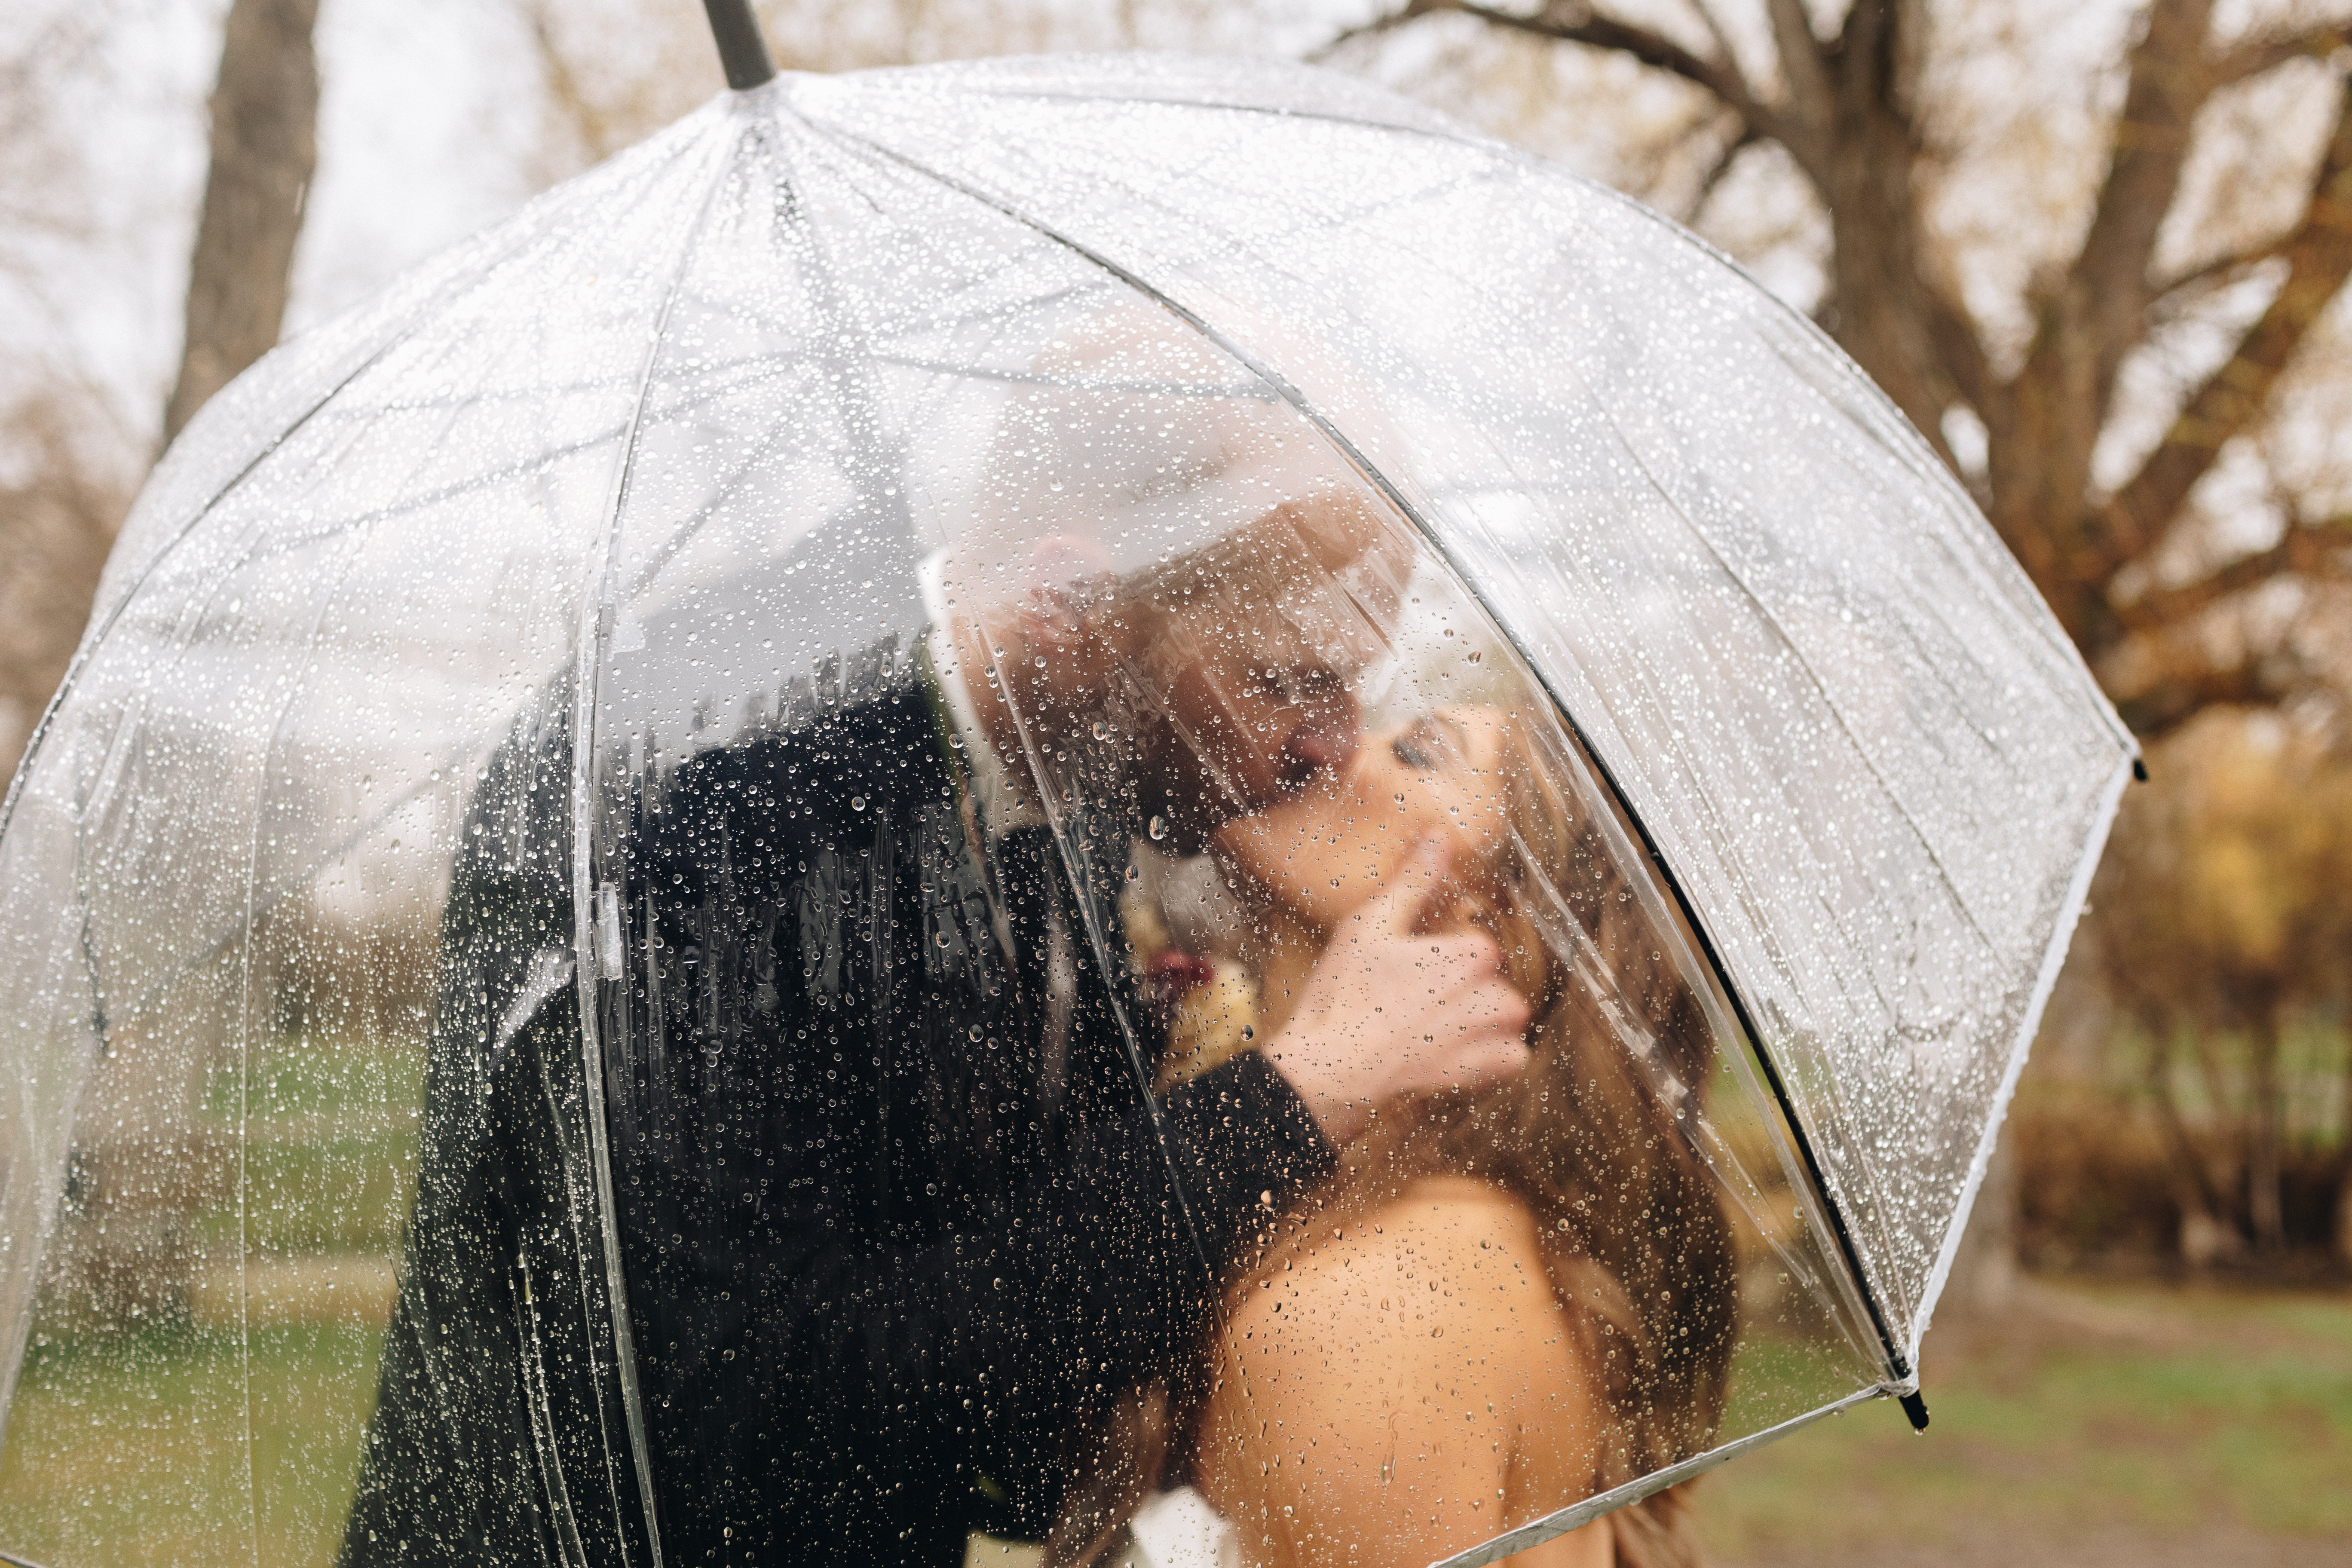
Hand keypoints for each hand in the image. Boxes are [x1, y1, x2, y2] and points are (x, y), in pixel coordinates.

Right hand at [1256, 834, 1531, 1145]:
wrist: (1329, 1072)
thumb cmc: (1344, 998)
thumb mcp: (1371, 925)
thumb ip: (1414, 879)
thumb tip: (1439, 836)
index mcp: (1473, 953)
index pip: (1477, 944)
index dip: (1442, 954)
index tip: (1410, 967)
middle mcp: (1493, 995)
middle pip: (1492, 980)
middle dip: (1463, 986)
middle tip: (1412, 997)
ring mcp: (1488, 1038)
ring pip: (1506, 1016)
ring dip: (1482, 1017)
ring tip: (1430, 1023)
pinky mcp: (1480, 1073)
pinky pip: (1510, 1057)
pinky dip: (1492, 1054)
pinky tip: (1453, 1049)